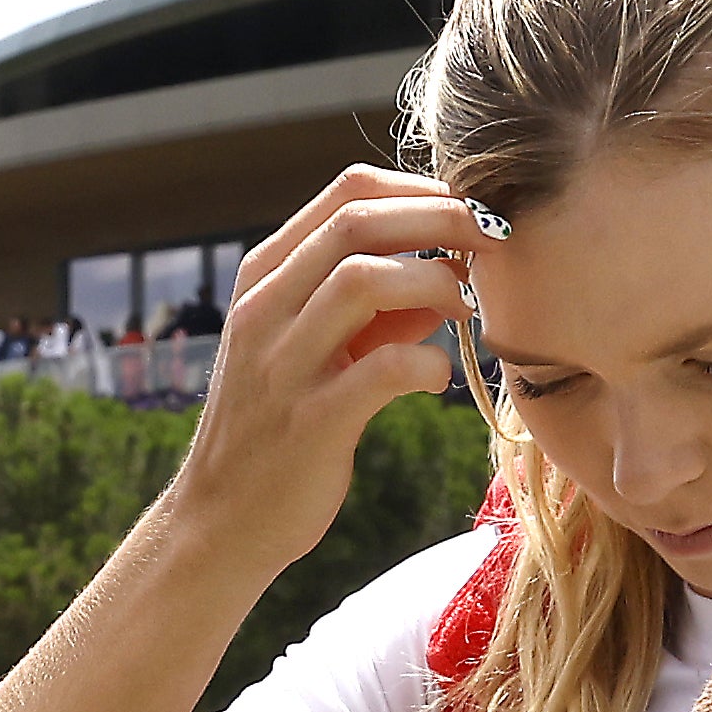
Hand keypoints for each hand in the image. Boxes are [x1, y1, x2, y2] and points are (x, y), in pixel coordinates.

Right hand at [168, 167, 501, 551]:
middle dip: (442, 218)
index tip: (467, 211)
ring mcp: (282, 362)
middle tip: (492, 238)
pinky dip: (429, 364)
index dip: (420, 190)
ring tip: (464, 309)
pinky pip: (386, 369)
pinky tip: (437, 379)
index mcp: (265, 276)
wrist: (219, 521)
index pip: (347, 193)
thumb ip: (371, 308)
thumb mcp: (311, 349)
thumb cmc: (277, 429)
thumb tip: (447, 271)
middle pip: (359, 222)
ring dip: (435, 282)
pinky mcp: (310, 421)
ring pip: (364, 278)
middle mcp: (265, 308)